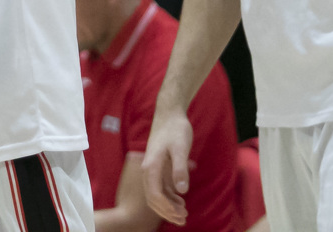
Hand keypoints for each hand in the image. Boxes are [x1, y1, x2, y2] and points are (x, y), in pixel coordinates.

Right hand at [141, 108, 194, 224]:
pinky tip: (180, 201)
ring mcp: (152, 169)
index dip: (167, 208)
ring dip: (169, 206)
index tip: (181, 215)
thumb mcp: (181, 148)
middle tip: (183, 220)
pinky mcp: (158, 166)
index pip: (155, 194)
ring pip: (156, 194)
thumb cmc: (175, 129)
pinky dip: (169, 197)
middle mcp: (148, 170)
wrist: (169, 113)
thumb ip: (180, 169)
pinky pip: (161, 187)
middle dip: (167, 211)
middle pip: (153, 198)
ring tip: (184, 214)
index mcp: (151, 167)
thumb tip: (182, 191)